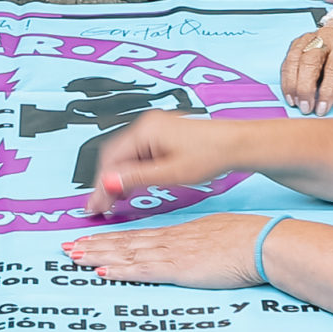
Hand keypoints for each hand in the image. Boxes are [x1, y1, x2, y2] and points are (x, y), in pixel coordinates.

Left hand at [62, 212, 268, 289]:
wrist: (262, 243)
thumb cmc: (247, 241)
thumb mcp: (217, 238)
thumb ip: (200, 245)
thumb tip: (196, 251)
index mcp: (179, 234)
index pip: (137, 236)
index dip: (110, 238)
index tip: (89, 239)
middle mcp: (170, 240)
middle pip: (124, 242)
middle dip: (94, 245)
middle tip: (67, 247)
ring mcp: (172, 253)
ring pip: (126, 253)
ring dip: (98, 255)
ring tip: (74, 256)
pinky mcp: (179, 268)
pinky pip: (143, 269)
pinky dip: (120, 270)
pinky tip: (102, 271)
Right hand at [81, 112, 235, 215]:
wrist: (237, 144)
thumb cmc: (211, 154)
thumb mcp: (170, 173)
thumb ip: (136, 178)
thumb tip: (108, 182)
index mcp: (145, 130)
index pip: (111, 160)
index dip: (101, 186)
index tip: (95, 206)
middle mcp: (146, 125)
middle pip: (114, 156)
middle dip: (107, 182)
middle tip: (101, 206)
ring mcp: (154, 128)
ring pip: (125, 156)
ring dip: (119, 178)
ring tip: (114, 200)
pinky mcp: (162, 134)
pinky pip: (138, 153)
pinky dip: (132, 171)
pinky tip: (132, 186)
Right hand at [279, 21, 332, 115]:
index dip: (327, 91)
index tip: (322, 109)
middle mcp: (323, 38)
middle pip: (309, 62)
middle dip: (305, 89)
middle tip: (306, 108)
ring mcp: (307, 40)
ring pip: (294, 61)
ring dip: (292, 85)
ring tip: (296, 103)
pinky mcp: (296, 44)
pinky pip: (287, 63)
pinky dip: (286, 81)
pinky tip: (290, 95)